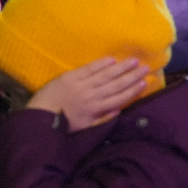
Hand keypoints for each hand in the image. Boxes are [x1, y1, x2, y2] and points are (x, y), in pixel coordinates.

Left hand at [27, 57, 149, 131]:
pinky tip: (111, 59)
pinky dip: (101, 64)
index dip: (133, 90)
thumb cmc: (64, 123)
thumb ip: (103, 119)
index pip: (119, 98)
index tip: (145, 82)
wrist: (41, 114)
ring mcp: (82, 84)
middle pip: (116, 84)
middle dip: (132, 76)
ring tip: (134, 60)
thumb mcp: (86, 127)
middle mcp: (92, 95)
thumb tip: (120, 110)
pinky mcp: (71, 76)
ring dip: (121, 67)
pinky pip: (89, 68)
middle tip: (146, 67)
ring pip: (106, 75)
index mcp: (96, 109)